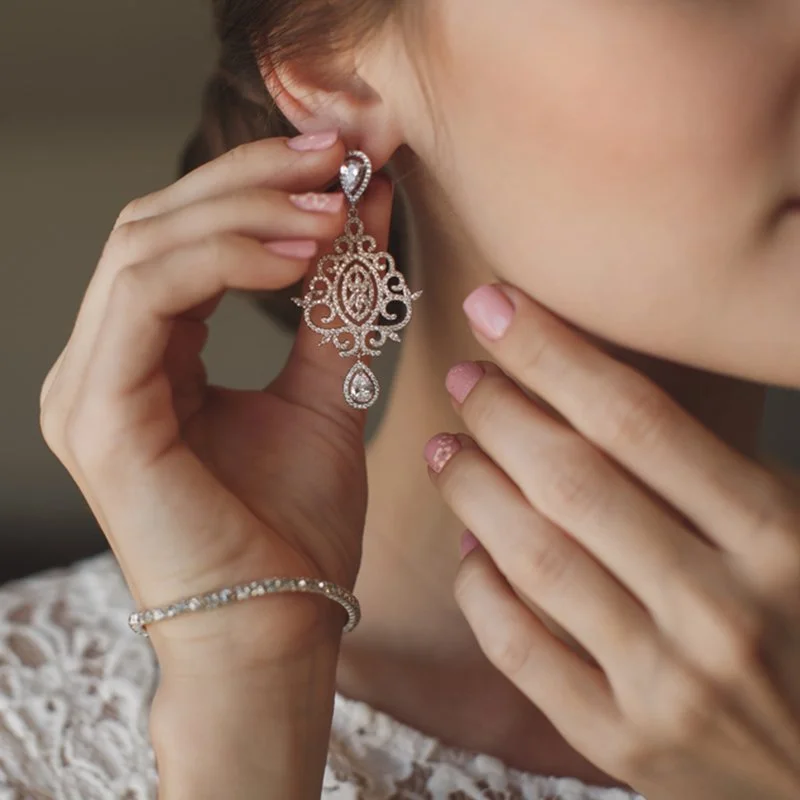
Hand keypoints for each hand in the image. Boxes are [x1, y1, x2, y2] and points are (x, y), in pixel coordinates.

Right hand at [39, 133, 392, 667]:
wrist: (277, 629)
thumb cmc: (294, 527)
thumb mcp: (325, 390)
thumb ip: (335, 301)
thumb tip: (363, 204)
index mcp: (144, 360)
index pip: (179, 238)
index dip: (253, 186)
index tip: (335, 165)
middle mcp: (100, 365)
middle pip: (155, 225)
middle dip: (248, 180)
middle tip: (331, 160)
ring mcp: (88, 389)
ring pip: (144, 246)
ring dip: (243, 212)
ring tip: (329, 210)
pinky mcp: (99, 417)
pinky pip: (147, 295)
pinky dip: (223, 259)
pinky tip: (298, 256)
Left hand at [426, 283, 799, 799]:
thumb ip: (722, 467)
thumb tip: (594, 393)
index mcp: (778, 536)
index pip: (634, 419)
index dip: (549, 352)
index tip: (493, 307)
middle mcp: (719, 608)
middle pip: (571, 480)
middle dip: (499, 412)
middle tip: (464, 379)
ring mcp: (667, 685)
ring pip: (534, 558)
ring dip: (473, 490)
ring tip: (446, 449)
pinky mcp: (622, 742)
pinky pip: (520, 650)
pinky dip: (481, 591)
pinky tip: (469, 552)